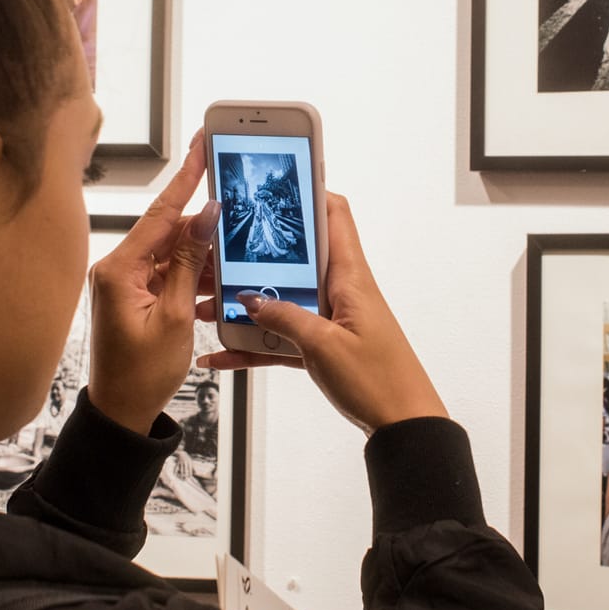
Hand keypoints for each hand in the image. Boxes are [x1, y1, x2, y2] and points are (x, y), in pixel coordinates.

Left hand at [87, 132, 214, 432]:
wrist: (121, 412)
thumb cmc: (141, 375)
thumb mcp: (176, 315)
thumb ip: (190, 262)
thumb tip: (205, 216)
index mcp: (118, 270)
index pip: (160, 214)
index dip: (186, 179)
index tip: (201, 148)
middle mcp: (116, 269)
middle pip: (167, 230)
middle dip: (202, 222)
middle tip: (233, 200)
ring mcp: (123, 283)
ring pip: (171, 252)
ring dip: (201, 254)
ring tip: (231, 252)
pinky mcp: (132, 296)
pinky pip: (167, 273)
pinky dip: (191, 275)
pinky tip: (215, 277)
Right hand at [197, 194, 446, 434]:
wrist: (403, 425)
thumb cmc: (379, 380)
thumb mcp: (325, 345)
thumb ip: (285, 318)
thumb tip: (250, 299)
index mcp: (350, 277)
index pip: (334, 215)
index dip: (308, 192)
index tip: (272, 185)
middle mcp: (340, 290)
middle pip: (293, 259)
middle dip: (253, 257)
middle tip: (215, 256)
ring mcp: (330, 319)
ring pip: (281, 300)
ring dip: (245, 305)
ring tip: (205, 307)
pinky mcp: (323, 347)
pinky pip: (281, 338)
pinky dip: (253, 345)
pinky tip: (221, 354)